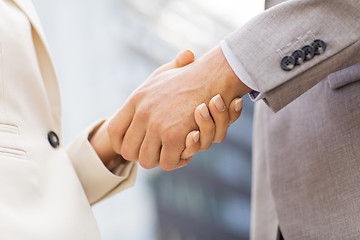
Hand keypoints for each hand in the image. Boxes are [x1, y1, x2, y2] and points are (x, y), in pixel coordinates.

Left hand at [107, 46, 250, 170]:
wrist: (214, 73)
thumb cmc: (192, 75)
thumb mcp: (164, 74)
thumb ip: (152, 84)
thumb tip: (146, 89)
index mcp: (137, 99)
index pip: (114, 131)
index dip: (121, 143)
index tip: (132, 145)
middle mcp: (143, 113)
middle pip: (128, 151)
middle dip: (142, 155)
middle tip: (158, 151)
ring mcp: (157, 125)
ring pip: (147, 160)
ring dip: (160, 160)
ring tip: (173, 151)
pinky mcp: (175, 136)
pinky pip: (168, 162)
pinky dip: (177, 161)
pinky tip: (185, 151)